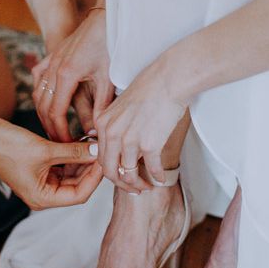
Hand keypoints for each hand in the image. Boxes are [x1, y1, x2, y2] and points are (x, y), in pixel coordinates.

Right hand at [0, 119, 102, 209]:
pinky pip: (63, 165)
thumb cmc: (7, 146)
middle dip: (90, 168)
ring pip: (72, 174)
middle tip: (101, 148)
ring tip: (92, 142)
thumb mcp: (44, 150)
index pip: (79, 195)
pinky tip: (81, 141)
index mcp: (42, 199)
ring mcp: (42, 181)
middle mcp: (43, 194)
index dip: (94, 178)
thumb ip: (73, 152)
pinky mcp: (40, 168)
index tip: (102, 158)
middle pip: (78, 186)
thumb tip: (97, 151)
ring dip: (82, 160)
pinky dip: (72, 154)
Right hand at [32, 8, 114, 141]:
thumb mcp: (108, 78)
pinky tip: (46, 103)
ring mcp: (49, 62)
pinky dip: (40, 93)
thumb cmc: (108, 46)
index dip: (59, 132)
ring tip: (53, 128)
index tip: (66, 145)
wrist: (104, 18)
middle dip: (50, 127)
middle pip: (43, 107)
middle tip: (59, 143)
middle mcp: (53, 69)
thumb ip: (102, 106)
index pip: (55, 113)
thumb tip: (98, 132)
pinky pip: (39, 79)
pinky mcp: (51, 56)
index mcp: (66, 75)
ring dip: (44, 113)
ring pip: (38, 94)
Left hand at [95, 53, 186, 192]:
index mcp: (103, 123)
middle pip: (109, 170)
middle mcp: (112, 133)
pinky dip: (157, 177)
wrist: (169, 79)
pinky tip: (162, 177)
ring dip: (138, 185)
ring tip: (148, 186)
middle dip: (122, 184)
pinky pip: (151, 169)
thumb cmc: (150, 88)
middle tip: (134, 188)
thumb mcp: (121, 106)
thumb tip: (118, 145)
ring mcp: (129, 140)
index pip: (99, 156)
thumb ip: (115, 125)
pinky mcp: (149, 144)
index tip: (121, 175)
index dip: (110, 171)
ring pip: (127, 175)